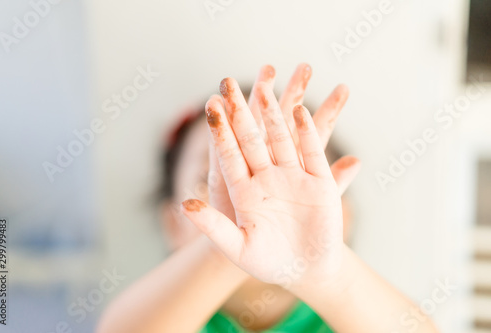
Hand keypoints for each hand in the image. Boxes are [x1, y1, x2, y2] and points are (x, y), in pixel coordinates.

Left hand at [182, 77, 355, 289]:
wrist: (305, 270)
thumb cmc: (267, 262)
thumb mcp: (236, 246)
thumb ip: (211, 226)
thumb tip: (184, 204)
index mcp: (244, 191)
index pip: (228, 154)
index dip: (220, 131)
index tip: (210, 105)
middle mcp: (266, 177)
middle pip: (251, 137)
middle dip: (241, 110)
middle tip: (227, 82)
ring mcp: (293, 177)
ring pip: (281, 137)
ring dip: (273, 112)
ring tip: (266, 84)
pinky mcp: (319, 182)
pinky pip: (312, 152)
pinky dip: (307, 132)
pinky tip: (300, 111)